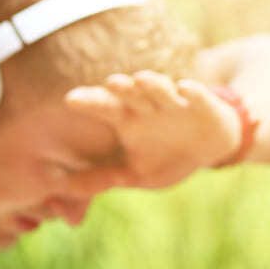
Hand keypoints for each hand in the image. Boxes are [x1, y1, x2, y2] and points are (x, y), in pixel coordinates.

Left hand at [64, 71, 240, 189]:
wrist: (208, 150)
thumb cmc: (165, 158)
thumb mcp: (134, 174)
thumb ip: (103, 178)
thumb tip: (61, 189)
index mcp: (128, 119)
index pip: (105, 107)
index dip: (89, 102)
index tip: (70, 99)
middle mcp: (148, 106)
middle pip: (131, 93)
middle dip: (121, 87)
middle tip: (109, 83)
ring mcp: (175, 103)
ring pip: (162, 89)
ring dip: (153, 84)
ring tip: (141, 79)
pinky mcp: (203, 104)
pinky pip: (198, 96)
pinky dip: (193, 92)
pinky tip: (184, 88)